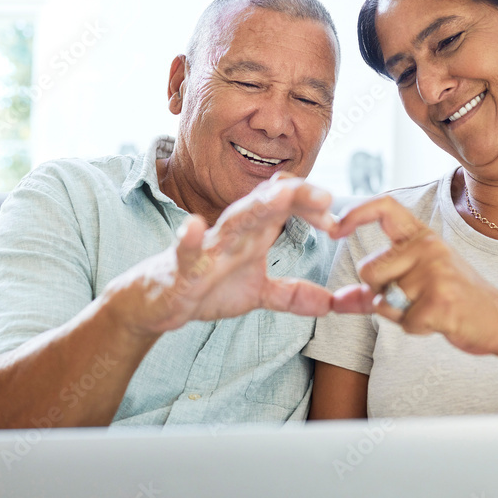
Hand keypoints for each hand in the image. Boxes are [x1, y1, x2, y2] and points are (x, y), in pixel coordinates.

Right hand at [107, 173, 336, 335]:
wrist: (159, 303)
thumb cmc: (208, 287)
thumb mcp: (259, 293)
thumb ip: (295, 294)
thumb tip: (334, 303)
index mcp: (254, 233)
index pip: (288, 206)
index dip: (313, 210)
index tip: (338, 226)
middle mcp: (234, 232)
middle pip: (268, 204)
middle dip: (297, 197)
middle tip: (326, 198)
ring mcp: (208, 247)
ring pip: (234, 220)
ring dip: (257, 206)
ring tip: (281, 194)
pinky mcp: (182, 267)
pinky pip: (185, 251)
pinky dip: (188, 238)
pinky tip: (192, 228)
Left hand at [329, 195, 497, 362]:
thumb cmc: (455, 301)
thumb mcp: (414, 287)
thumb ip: (372, 292)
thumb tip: (335, 301)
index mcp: (421, 236)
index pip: (384, 208)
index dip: (355, 212)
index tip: (334, 228)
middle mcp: (429, 246)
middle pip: (369, 270)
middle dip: (379, 294)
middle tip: (412, 299)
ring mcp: (436, 272)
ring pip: (384, 300)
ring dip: (400, 314)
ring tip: (428, 308)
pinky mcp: (441, 300)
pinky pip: (403, 322)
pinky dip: (415, 329)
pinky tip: (438, 321)